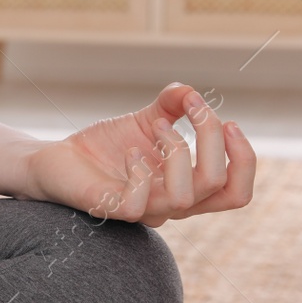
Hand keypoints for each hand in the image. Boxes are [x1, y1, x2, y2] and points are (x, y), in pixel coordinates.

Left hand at [19, 83, 254, 226]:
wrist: (58, 159)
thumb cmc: (106, 146)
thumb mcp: (145, 119)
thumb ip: (172, 105)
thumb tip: (190, 91)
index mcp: (187, 188)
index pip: (236, 193)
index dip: (243, 159)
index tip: (228, 121)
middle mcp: (170, 205)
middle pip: (219, 187)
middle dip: (213, 141)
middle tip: (193, 109)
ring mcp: (143, 211)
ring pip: (184, 196)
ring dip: (176, 150)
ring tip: (154, 125)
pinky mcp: (111, 210)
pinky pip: (138, 204)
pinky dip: (140, 170)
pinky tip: (129, 151)